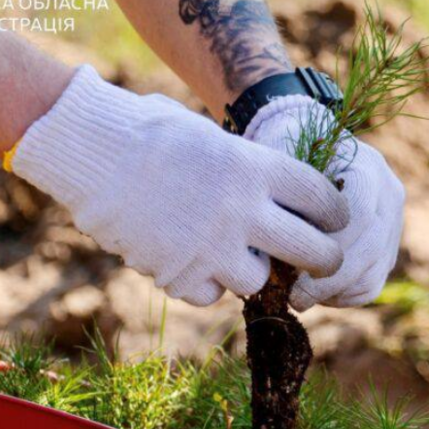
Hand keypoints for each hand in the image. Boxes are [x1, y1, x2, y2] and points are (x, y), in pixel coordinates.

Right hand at [13, 66, 348, 305]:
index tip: (337, 220)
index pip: (321, 198)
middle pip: (311, 252)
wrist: (90, 153)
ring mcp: (211, 248)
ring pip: (260, 282)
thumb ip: (250, 170)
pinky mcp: (178, 274)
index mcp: (255, 169)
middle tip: (323, 261)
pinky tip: (194, 262)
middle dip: (325, 259)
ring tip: (238, 256)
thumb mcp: (212, 138)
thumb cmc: (151, 133)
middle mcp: (242, 212)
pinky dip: (207, 284)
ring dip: (255, 272)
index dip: (336, 213)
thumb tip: (279, 195)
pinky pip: (211, 295)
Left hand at [245, 96, 404, 310]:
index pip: (360, 216)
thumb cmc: (282, 152)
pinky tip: (315, 294)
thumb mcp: (277, 165)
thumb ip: (280, 198)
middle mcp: (388, 191)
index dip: (329, 248)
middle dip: (331, 280)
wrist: (304, 137)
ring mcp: (392, 220)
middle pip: (371, 248)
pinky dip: (345, 296)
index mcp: (366, 166)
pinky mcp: (387, 245)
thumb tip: (269, 253)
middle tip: (294, 299)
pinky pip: (373, 283)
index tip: (291, 268)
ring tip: (300, 297)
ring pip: (375, 271)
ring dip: (337, 292)